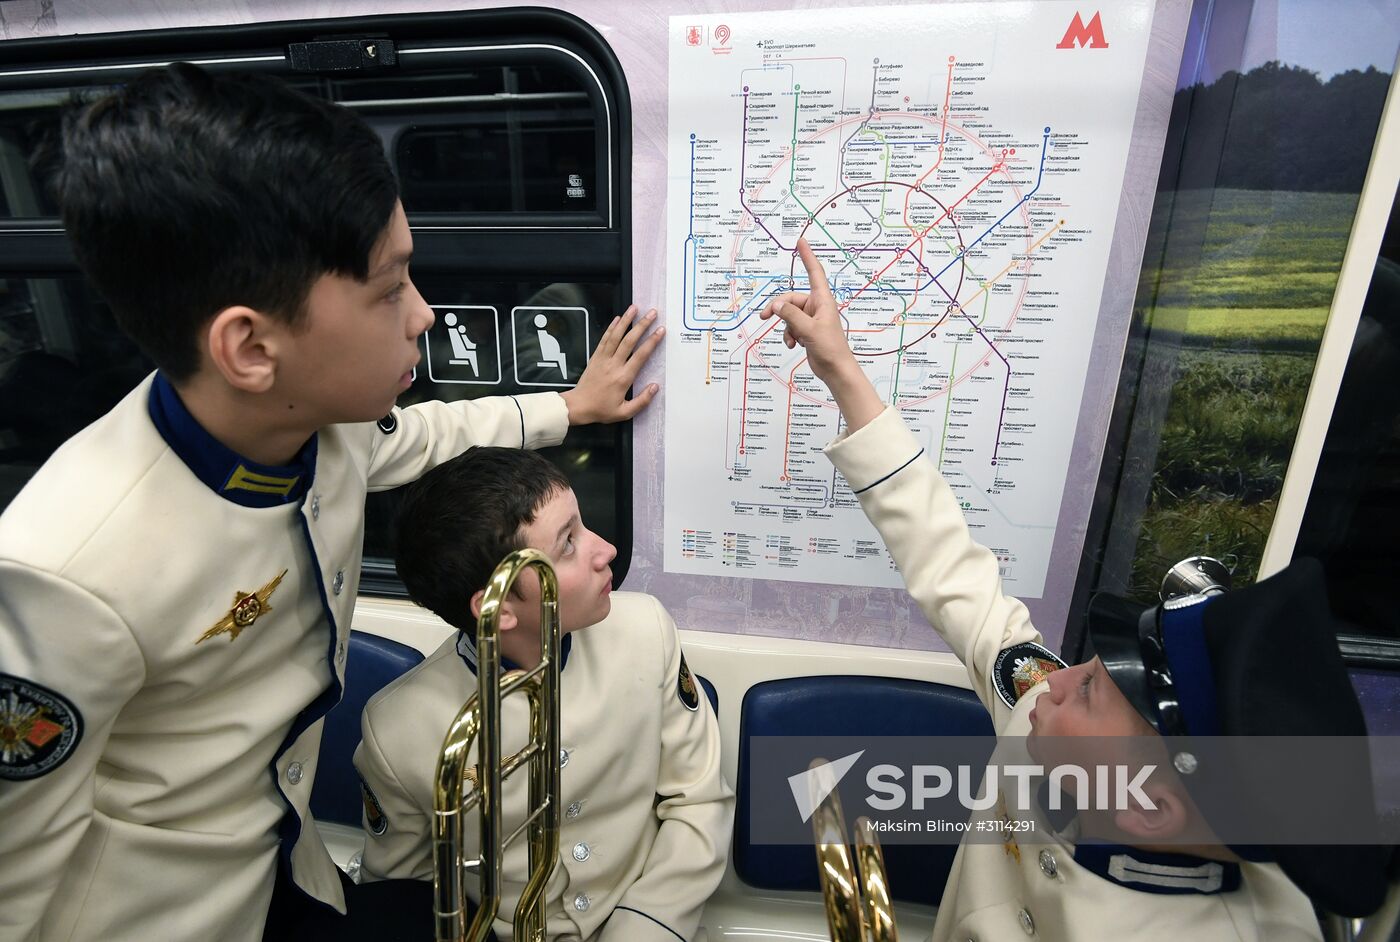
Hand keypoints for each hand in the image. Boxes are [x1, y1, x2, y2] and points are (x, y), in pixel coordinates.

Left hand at [561, 305, 663, 424]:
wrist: (578, 406)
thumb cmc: (601, 409)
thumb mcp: (624, 413)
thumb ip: (642, 401)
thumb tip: (655, 387)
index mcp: (623, 378)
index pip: (640, 355)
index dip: (652, 342)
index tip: (660, 331)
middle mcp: (613, 365)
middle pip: (629, 340)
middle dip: (642, 325)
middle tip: (652, 313)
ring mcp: (603, 359)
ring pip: (616, 335)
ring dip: (626, 320)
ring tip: (635, 308)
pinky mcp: (595, 357)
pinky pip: (604, 339)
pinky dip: (611, 327)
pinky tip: (618, 318)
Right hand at [759, 238, 860, 384]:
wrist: (835, 370)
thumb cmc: (830, 348)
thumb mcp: (808, 330)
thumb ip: (790, 315)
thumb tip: (775, 304)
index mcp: (822, 300)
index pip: (814, 273)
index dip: (807, 256)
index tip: (801, 242)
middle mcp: (817, 306)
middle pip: (791, 299)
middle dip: (778, 308)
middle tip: (764, 316)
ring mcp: (811, 318)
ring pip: (789, 314)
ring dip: (786, 326)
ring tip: (791, 339)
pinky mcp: (807, 330)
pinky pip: (791, 326)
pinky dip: (789, 334)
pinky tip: (794, 344)